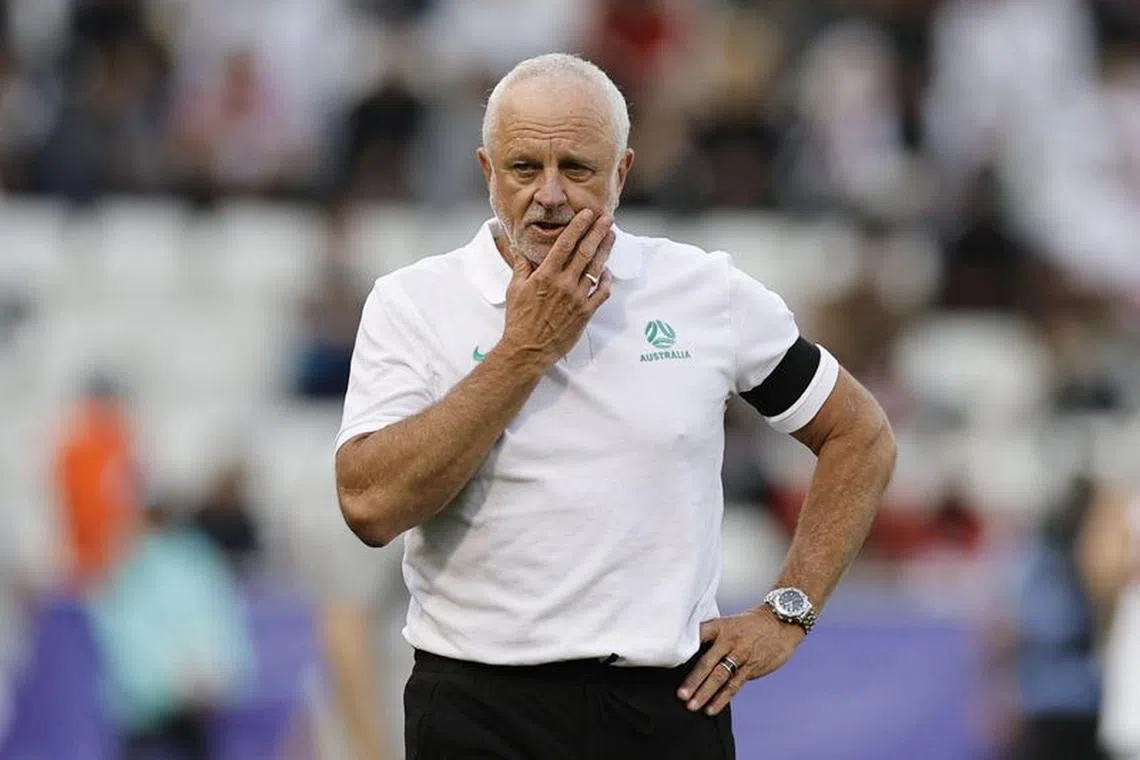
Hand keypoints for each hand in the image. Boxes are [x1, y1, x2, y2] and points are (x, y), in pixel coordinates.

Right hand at [499, 209, 614, 368]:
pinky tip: (608, 272)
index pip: (565, 244)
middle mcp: (564, 284)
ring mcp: (577, 298)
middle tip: (607, 219)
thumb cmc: (519, 320)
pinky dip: (607, 280)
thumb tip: (517, 249)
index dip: (578, 226)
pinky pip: (601, 293)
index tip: (587, 214)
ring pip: (597, 269)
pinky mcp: (585, 313)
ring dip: (605, 250)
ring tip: (611, 236)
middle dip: (598, 232)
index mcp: (546, 275)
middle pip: (586, 252)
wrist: (527, 349)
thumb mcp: (515, 290)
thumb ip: (521, 267)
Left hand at [677, 608, 804, 715]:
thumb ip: (713, 636)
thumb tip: (691, 651)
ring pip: (720, 677)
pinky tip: (710, 708)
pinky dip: (722, 699)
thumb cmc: (752, 624)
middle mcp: (729, 641)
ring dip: (705, 693)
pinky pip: (734, 685)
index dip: (686, 644)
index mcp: (721, 626)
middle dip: (693, 680)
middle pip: (708, 662)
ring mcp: (740, 655)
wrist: (782, 623)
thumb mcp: (731, 622)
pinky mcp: (751, 668)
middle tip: (681, 694)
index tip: (671, 657)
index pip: (699, 634)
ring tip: (692, 705)